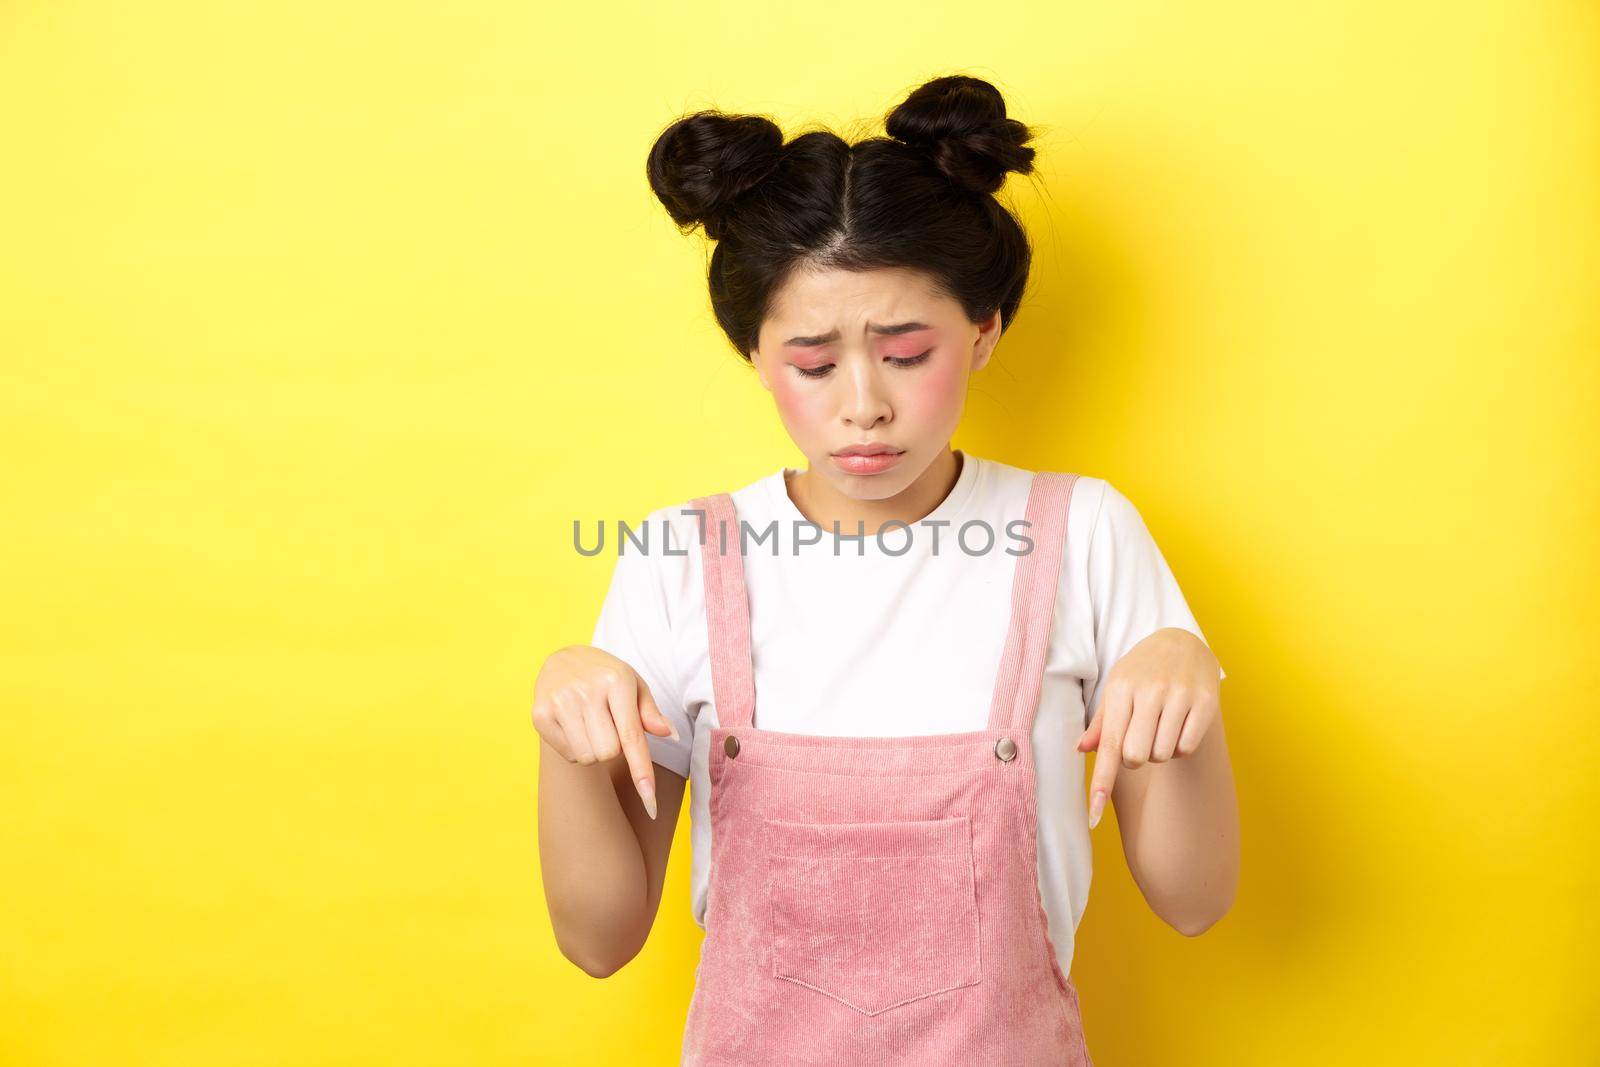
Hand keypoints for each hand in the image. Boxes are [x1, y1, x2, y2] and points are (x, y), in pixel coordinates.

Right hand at [531, 645, 679, 818]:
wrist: (564, 658)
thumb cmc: (607, 676)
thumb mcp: (634, 685)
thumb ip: (651, 712)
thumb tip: (671, 734)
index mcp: (616, 681)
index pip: (631, 736)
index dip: (642, 771)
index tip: (650, 804)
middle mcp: (586, 690)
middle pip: (609, 753)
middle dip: (613, 747)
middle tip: (607, 724)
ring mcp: (560, 701)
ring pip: (588, 757)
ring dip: (594, 749)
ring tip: (590, 723)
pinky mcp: (540, 713)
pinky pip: (569, 755)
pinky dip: (576, 748)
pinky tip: (572, 724)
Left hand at [1075, 628, 1221, 828]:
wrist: (1182, 642)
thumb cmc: (1141, 672)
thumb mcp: (1117, 689)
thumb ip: (1101, 723)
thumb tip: (1080, 750)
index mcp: (1120, 690)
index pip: (1109, 745)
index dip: (1101, 782)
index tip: (1093, 817)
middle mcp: (1149, 691)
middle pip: (1137, 757)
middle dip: (1136, 759)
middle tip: (1141, 737)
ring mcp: (1179, 695)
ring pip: (1163, 755)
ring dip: (1160, 752)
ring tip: (1161, 726)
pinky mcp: (1206, 702)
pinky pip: (1187, 748)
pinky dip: (1180, 748)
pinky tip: (1179, 726)